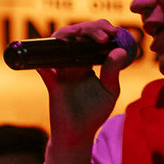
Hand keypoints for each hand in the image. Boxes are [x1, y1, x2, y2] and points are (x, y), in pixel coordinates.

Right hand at [34, 20, 130, 163]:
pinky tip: (49, 60)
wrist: (78, 133)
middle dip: (89, 29)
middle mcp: (73, 62)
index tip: (112, 32)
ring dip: (67, 35)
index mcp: (88, 62)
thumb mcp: (109, 91)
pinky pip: (45, 70)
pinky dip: (44, 64)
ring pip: (59, 45)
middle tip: (103, 35)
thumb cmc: (94, 113)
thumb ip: (112, 71)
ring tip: (79, 34)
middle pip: (77, 36)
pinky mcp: (52, 83)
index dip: (101, 30)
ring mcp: (61, 71)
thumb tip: (119, 51)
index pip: (93, 38)